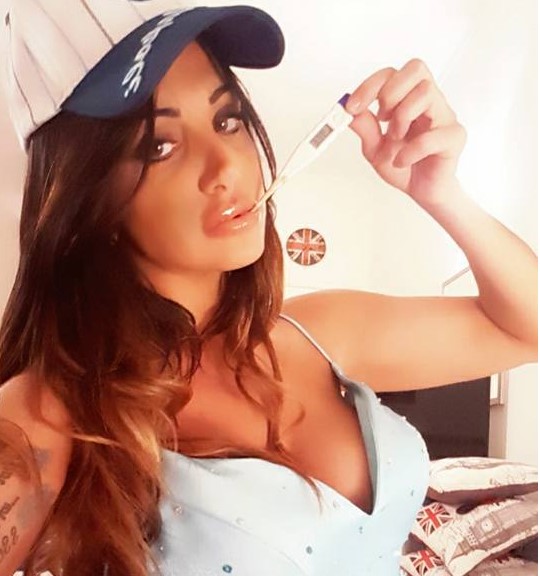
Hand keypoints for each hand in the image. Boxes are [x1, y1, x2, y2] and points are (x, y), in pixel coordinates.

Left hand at [345, 59, 466, 204]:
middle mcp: (429, 102)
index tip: (352, 107)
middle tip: (382, 119)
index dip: (370, 85)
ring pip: (426, 93)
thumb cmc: (403, 164)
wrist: (421, 191)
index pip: (393, 73)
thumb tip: (349, 110)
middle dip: (390, 92)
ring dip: (402, 117)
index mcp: (410, 99)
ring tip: (395, 139)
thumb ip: (364, 128)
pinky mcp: (453, 138)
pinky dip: (410, 150)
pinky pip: (433, 135)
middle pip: (416, 68)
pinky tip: (401, 161)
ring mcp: (444, 117)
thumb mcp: (374, 148)